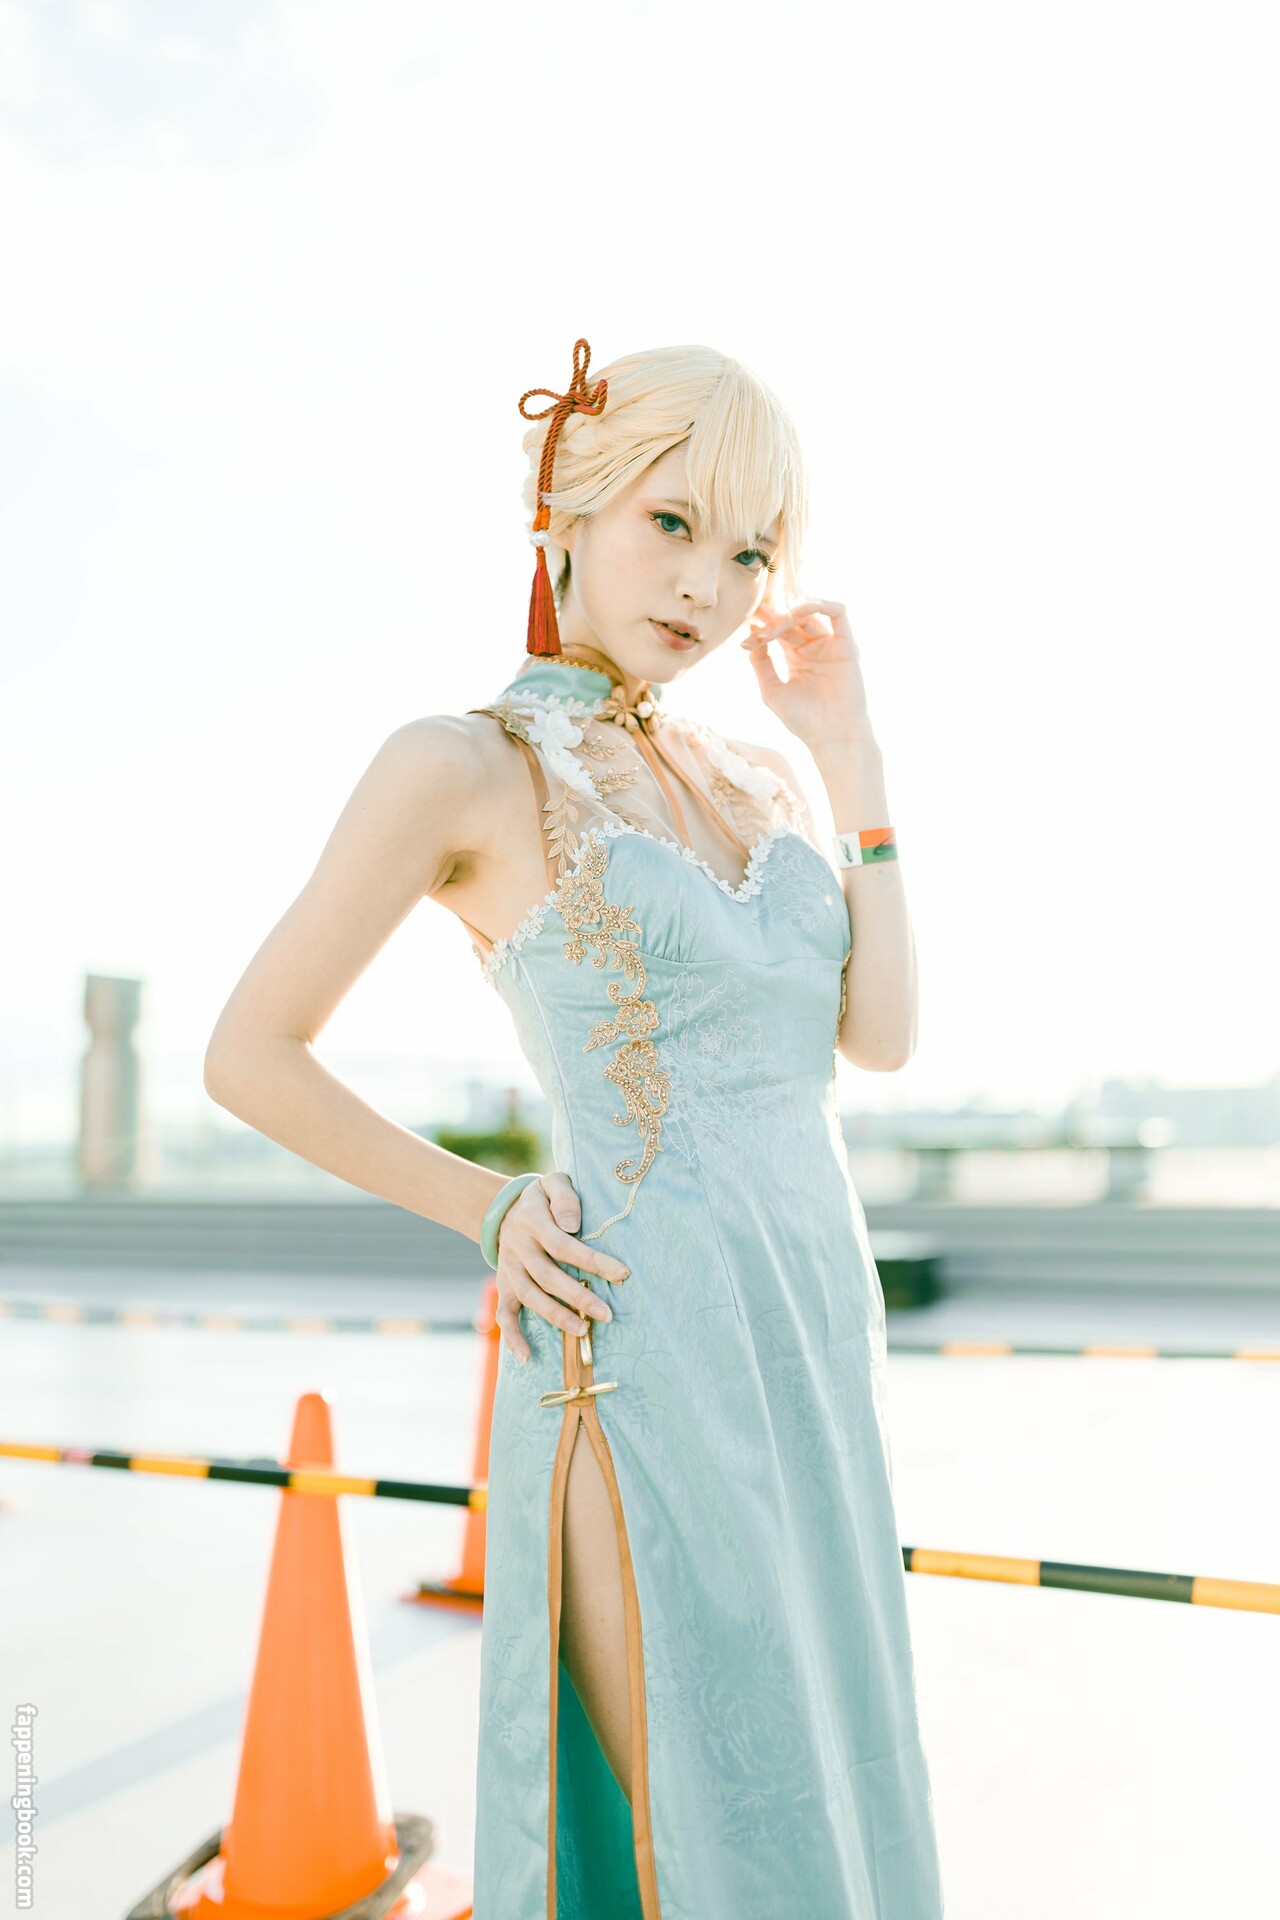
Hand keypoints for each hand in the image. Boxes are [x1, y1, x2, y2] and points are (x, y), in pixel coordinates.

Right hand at [492, 1171, 629, 1362]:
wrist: (503, 1209)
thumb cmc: (542, 1198)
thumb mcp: (552, 1183)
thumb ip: (564, 1197)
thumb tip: (573, 1224)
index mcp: (533, 1222)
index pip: (564, 1245)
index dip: (593, 1261)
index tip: (622, 1274)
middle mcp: (518, 1248)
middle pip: (548, 1276)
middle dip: (578, 1297)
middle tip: (607, 1314)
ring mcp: (509, 1269)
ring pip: (530, 1297)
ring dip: (555, 1316)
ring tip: (583, 1331)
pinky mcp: (504, 1285)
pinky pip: (504, 1313)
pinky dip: (512, 1336)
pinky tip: (527, 1357)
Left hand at [740, 599, 873, 748]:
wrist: (832, 737)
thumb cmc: (803, 720)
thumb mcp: (772, 690)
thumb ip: (761, 663)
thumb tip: (750, 636)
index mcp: (796, 657)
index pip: (777, 631)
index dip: (761, 626)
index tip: (745, 630)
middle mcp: (813, 648)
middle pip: (791, 620)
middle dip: (771, 617)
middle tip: (755, 618)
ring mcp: (830, 645)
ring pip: (809, 615)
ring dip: (788, 615)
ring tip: (773, 625)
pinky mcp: (847, 646)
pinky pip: (838, 614)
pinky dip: (821, 605)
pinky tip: (799, 611)